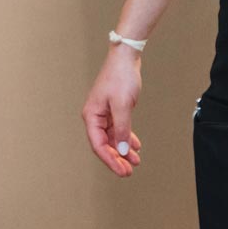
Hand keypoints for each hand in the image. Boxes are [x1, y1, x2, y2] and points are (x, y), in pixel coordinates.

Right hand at [81, 46, 143, 177]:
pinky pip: (119, 129)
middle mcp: (95, 116)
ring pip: (113, 138)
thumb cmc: (120, 77)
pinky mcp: (114, 109)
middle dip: (117, 159)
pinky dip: (126, 138)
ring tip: (135, 161)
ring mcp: (104, 113)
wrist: (126, 57)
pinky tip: (135, 146)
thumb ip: (122, 128)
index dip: (110, 160)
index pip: (98, 145)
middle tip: (129, 171)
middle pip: (105, 144)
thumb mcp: (122, 105)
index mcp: (92, 116)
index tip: (122, 171)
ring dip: (123, 150)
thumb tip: (120, 149)